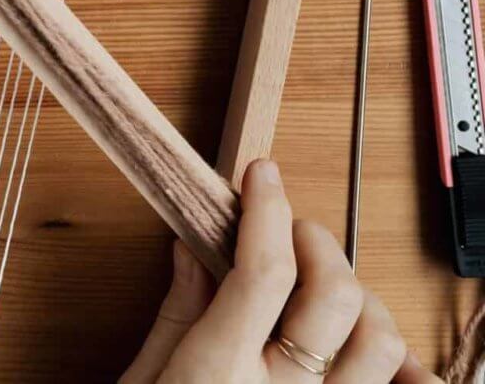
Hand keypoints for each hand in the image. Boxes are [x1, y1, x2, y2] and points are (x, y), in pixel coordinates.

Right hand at [122, 159, 438, 383]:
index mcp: (216, 374)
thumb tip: (194, 247)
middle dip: (315, 242)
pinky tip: (375, 350)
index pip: (264, 270)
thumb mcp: (140, 381)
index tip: (261, 176)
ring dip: (360, 300)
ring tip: (327, 289)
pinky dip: (400, 366)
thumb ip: (175, 314)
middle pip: (333, 296)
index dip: (266, 209)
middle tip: (288, 229)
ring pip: (380, 343)